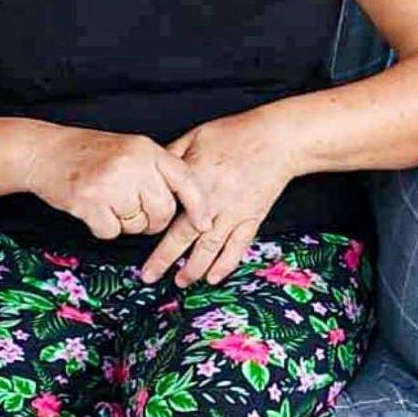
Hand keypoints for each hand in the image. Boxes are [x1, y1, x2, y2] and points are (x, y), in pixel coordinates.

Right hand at [22, 126, 211, 242]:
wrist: (43, 151)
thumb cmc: (90, 153)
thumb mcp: (130, 149)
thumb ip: (156, 170)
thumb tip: (189, 205)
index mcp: (146, 149)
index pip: (185, 179)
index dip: (198, 205)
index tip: (205, 223)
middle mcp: (132, 164)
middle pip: (163, 211)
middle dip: (153, 220)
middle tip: (135, 210)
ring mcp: (110, 183)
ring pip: (138, 225)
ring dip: (125, 223)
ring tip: (108, 202)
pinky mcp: (89, 203)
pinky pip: (112, 232)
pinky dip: (103, 228)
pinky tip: (93, 209)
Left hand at [140, 109, 297, 286]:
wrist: (278, 139)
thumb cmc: (238, 134)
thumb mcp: (197, 136)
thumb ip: (173, 155)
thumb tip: (151, 173)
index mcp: (196, 177)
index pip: (167, 210)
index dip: (151, 230)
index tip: (139, 238)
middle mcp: (214, 199)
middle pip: (185, 236)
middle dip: (165, 260)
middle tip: (149, 276)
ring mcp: (235, 211)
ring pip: (210, 247)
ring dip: (194, 268)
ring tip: (181, 282)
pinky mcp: (252, 217)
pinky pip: (238, 246)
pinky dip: (226, 264)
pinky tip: (214, 277)